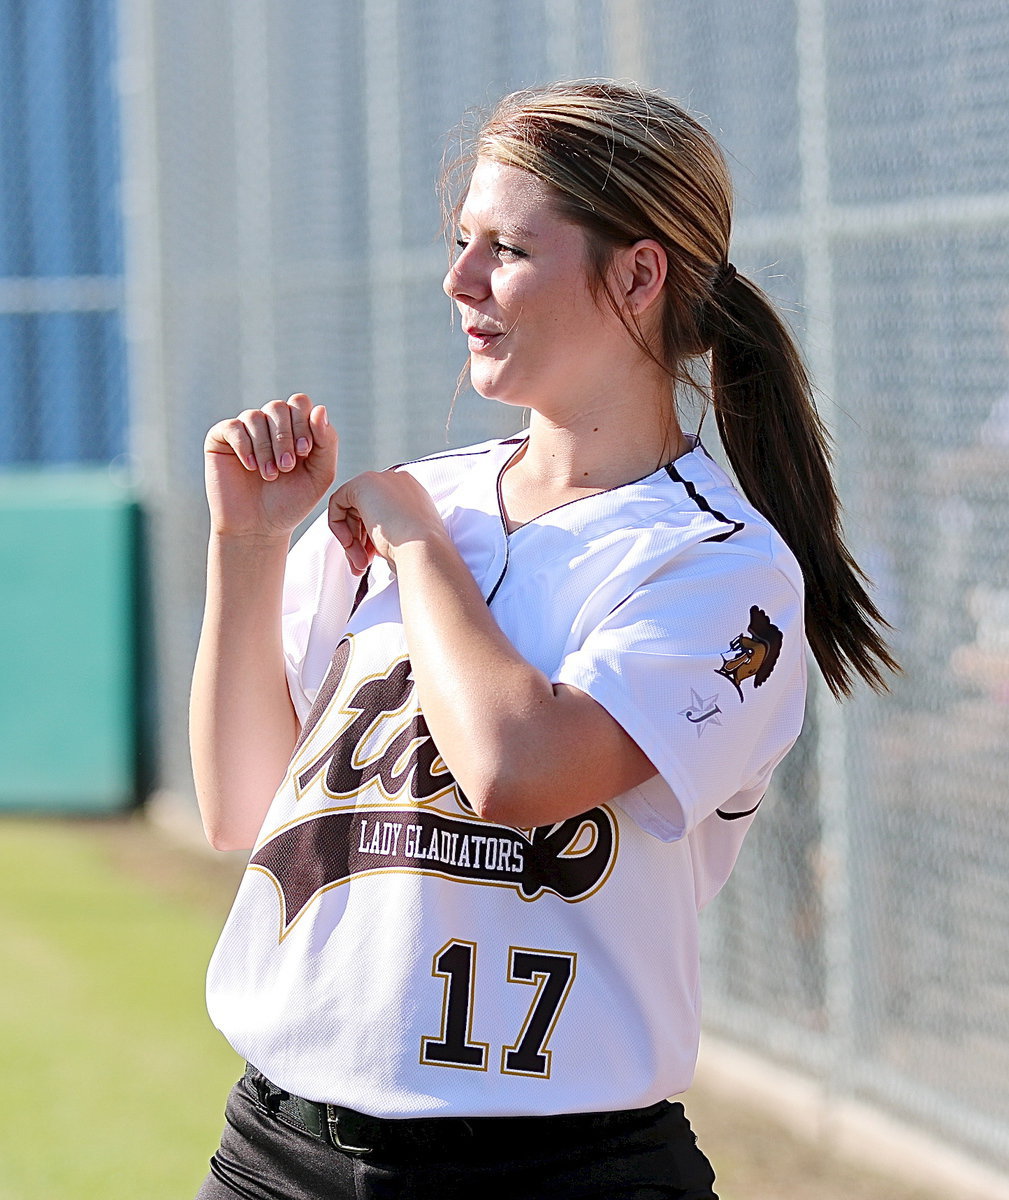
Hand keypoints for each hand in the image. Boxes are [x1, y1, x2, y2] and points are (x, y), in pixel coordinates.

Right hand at [204, 394, 337, 538]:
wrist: (259, 528)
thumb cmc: (290, 502)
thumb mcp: (320, 475)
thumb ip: (327, 442)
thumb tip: (319, 408)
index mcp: (294, 428)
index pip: (299, 403)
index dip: (304, 423)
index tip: (305, 452)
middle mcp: (268, 425)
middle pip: (278, 407)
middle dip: (285, 437)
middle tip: (287, 467)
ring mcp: (244, 430)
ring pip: (256, 417)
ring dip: (266, 448)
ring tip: (270, 474)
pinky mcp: (220, 439)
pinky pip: (233, 427)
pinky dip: (244, 446)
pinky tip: (250, 467)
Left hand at [328, 469, 448, 573]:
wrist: (424, 550)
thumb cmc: (419, 553)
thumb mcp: (402, 539)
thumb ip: (385, 532)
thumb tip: (363, 541)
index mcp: (411, 494)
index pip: (380, 512)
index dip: (371, 537)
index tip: (372, 558)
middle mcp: (397, 482)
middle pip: (363, 510)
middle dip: (358, 541)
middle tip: (361, 565)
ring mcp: (381, 480)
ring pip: (350, 510)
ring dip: (351, 540)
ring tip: (360, 564)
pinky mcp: (363, 483)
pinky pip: (337, 502)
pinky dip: (338, 525)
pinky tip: (350, 544)